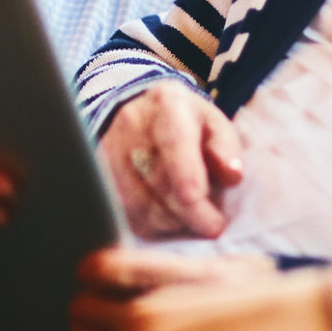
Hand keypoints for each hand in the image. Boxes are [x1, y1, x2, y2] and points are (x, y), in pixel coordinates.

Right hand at [99, 84, 243, 238]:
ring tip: (192, 220)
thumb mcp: (213, 122)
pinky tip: (168, 220)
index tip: (197, 198)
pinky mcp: (99, 178)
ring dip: (172, 222)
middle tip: (213, 226)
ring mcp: (109, 151)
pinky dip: (151, 226)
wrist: (138, 114)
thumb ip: (226, 147)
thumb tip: (232, 176)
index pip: (174, 141)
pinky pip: (125, 215)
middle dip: (190, 212)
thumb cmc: (186, 123)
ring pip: (140, 203)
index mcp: (168, 104)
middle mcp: (131, 124)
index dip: (184, 172)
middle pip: (157, 180)